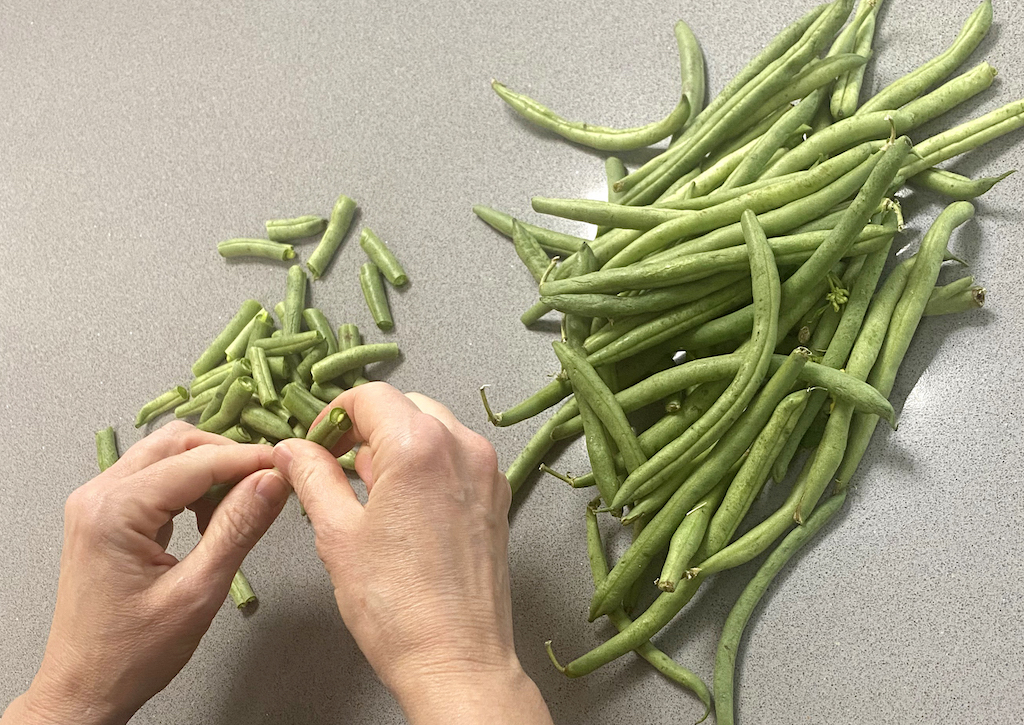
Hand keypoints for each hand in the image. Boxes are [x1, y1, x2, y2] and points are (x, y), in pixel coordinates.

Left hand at [2, 421, 288, 724]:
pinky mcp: (104, 514)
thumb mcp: (198, 592)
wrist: (84, 689)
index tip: (290, 467)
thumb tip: (273, 481)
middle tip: (268, 484)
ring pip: (165, 454)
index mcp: (114, 510)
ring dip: (209, 469)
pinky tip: (210, 517)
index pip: (197, 461)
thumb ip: (238, 529)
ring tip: (240, 506)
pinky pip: (154, 477)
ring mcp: (96, 502)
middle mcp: (98, 494)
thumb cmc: (133, 654)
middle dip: (228, 456)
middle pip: (177, 442)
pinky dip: (189, 485)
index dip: (249, 460)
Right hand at [273, 383, 551, 724]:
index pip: (370, 397)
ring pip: (434, 429)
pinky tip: (404, 505)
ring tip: (368, 488)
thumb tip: (293, 450)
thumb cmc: (395, 607)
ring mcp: (486, 471)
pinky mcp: (496, 497)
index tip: (317, 442)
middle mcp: (462, 447)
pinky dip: (428, 464)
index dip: (335, 414)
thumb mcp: (337, 534)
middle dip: (367, 426)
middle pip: (405, 406)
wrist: (456, 659)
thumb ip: (312, 477)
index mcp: (420, 446)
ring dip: (398, 443)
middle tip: (335, 462)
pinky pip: (457, 458)